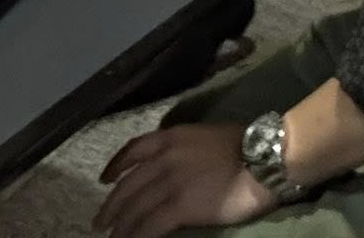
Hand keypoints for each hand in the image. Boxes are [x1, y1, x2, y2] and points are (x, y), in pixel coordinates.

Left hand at [95, 123, 275, 237]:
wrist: (263, 159)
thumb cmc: (244, 146)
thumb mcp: (205, 135)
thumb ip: (184, 148)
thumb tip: (175, 161)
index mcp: (170, 137)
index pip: (132, 151)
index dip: (115, 167)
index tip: (104, 180)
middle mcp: (164, 158)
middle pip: (128, 185)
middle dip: (111, 206)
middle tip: (99, 223)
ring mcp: (170, 182)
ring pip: (135, 207)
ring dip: (121, 226)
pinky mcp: (180, 205)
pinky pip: (151, 225)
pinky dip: (137, 236)